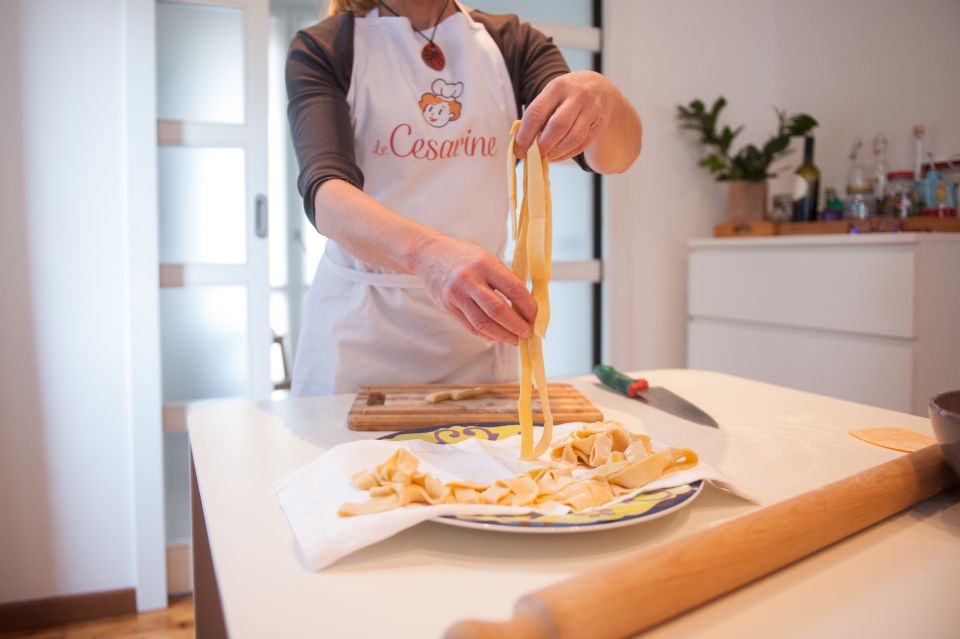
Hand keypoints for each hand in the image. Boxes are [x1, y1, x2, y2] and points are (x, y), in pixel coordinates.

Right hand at [413, 234, 536, 344]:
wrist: (428, 255)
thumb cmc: (462, 255)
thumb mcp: (486, 257)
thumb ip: (504, 278)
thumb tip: (525, 303)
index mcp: (484, 264)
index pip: (513, 289)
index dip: (528, 306)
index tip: (536, 316)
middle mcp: (469, 280)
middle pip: (498, 311)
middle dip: (517, 326)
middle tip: (528, 334)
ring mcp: (457, 296)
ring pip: (484, 323)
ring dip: (503, 336)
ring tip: (515, 340)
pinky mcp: (448, 307)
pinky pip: (471, 326)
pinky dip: (487, 334)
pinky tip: (498, 336)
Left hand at [513, 71, 617, 162]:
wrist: (599, 87)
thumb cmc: (568, 94)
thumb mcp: (551, 94)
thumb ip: (538, 114)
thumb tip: (522, 142)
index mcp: (557, 87)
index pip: (537, 113)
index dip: (525, 135)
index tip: (518, 149)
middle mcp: (577, 96)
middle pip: (557, 126)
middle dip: (542, 146)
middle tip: (531, 156)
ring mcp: (591, 110)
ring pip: (573, 138)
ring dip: (556, 152)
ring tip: (545, 158)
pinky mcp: (599, 124)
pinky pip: (582, 144)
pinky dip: (567, 154)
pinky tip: (557, 156)